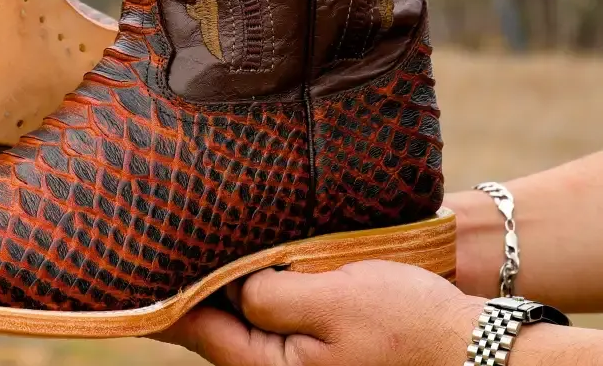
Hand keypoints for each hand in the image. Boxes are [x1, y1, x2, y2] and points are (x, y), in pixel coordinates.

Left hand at [157, 261, 484, 365]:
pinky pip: (272, 316)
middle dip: (189, 290)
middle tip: (153, 250)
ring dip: (221, 287)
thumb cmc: (406, 323)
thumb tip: (228, 288)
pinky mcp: (320, 345)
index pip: (199, 330)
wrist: (473, 348)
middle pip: (216, 327)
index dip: (164, 301)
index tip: (129, 277)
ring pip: (243, 320)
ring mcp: (301, 361)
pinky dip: (252, 289)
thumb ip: (270, 296)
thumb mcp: (332, 299)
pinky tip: (244, 263)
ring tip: (189, 247)